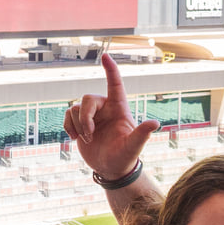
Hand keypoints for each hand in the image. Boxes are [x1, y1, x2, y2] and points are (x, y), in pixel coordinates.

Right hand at [62, 53, 157, 183]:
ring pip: (76, 108)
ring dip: (78, 126)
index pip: (115, 84)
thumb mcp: (133, 147)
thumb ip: (142, 134)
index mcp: (119, 108)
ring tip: (87, 140)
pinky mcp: (80, 123)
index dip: (111, 70)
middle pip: (88, 98)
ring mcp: (92, 115)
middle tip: (90, 135)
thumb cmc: (125, 157)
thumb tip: (155, 123)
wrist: (111, 169)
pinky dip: (68, 126)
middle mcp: (105, 108)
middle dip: (85, 118)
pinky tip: (74, 138)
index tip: (105, 56)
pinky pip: (68, 114)